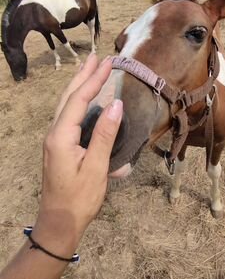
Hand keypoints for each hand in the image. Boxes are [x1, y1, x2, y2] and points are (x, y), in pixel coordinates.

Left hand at [32, 53, 122, 255]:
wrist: (59, 222)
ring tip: (89, 69)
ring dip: (78, 85)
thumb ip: (105, 135)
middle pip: (68, 97)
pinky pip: (67, 115)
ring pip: (65, 105)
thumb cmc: (79, 199)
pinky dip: (76, 100)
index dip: (94, 80)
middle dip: (83, 75)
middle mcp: (54, 134)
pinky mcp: (58, 146)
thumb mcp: (96, 168)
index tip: (108, 63)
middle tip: (97, 56)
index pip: (79, 100)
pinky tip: (84, 98)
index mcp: (61, 137)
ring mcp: (54, 140)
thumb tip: (116, 104)